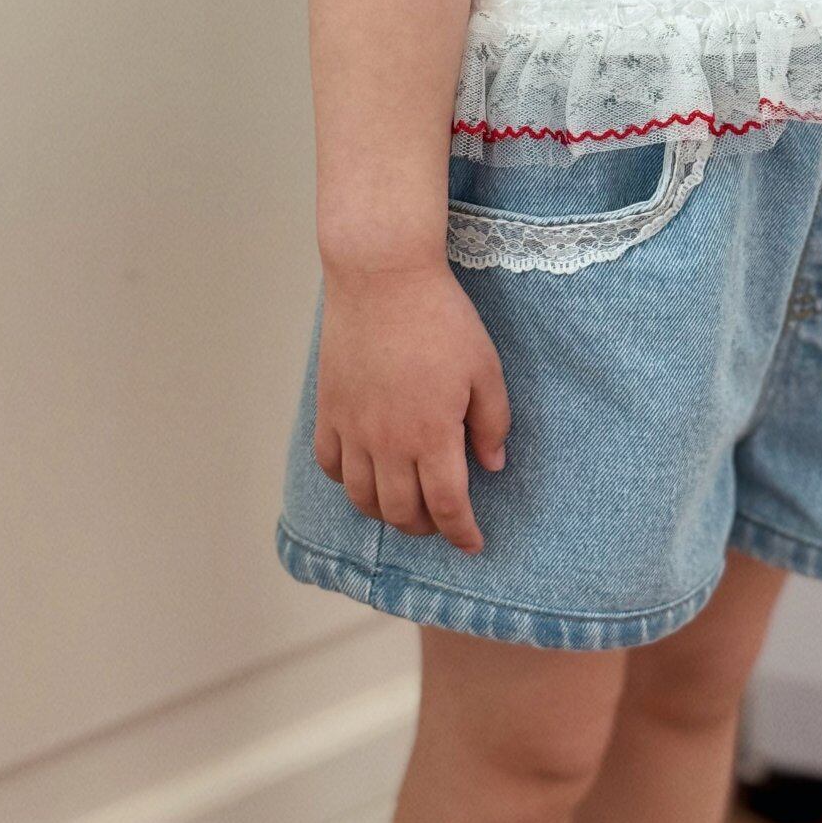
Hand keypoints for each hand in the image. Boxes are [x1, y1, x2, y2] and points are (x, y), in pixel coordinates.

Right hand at [313, 262, 510, 554]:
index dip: (462, 534)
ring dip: (386, 512)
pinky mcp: (329, 409)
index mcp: (432, 435)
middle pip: (401, 512)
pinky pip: (330, 465)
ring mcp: (352, 428)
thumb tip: (492, 465)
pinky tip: (366, 474)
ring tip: (405, 505)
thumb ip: (492, 423)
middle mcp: (387, 442)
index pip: (447, 507)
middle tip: (443, 521)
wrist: (382, 278)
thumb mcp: (485, 368)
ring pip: (362, 498)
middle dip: (426, 527)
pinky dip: (348, 481)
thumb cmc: (441, 318)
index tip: (474, 544)